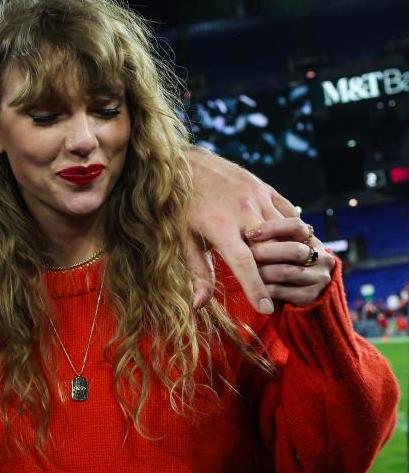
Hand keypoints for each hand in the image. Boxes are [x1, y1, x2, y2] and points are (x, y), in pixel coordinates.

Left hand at [186, 147, 296, 313]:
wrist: (186, 162)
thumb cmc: (181, 205)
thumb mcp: (184, 238)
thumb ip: (198, 271)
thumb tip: (198, 305)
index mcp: (220, 226)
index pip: (244, 264)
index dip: (255, 288)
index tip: (265, 310)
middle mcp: (243, 211)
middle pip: (272, 249)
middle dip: (275, 271)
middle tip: (272, 287)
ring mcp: (257, 196)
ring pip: (285, 231)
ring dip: (286, 251)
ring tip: (282, 266)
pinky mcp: (266, 188)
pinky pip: (287, 213)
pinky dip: (290, 231)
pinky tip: (287, 243)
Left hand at [246, 217, 333, 307]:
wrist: (302, 289)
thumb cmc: (283, 260)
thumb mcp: (283, 243)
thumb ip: (273, 235)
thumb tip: (248, 230)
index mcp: (312, 239)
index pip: (297, 226)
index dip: (273, 228)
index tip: (251, 233)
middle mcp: (321, 257)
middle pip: (293, 250)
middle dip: (266, 252)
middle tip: (247, 253)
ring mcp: (319, 278)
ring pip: (285, 271)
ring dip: (261, 271)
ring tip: (245, 269)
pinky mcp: (311, 296)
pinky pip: (282, 290)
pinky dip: (262, 287)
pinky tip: (251, 285)